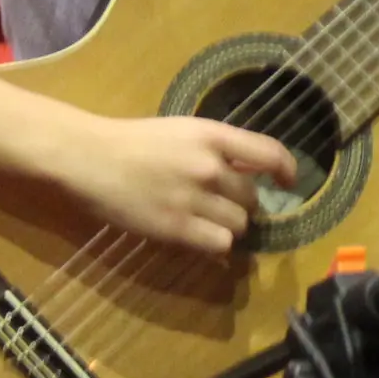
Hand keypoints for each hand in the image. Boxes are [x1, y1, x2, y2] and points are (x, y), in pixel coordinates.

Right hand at [55, 114, 300, 255]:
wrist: (90, 158)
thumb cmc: (132, 141)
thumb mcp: (181, 132)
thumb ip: (215, 149)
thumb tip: (249, 169)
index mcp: (212, 135)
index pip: (269, 153)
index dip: (286, 170)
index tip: (289, 182)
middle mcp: (210, 166)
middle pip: (252, 198)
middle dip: (242, 204)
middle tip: (220, 205)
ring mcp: (194, 198)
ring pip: (239, 224)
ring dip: (229, 227)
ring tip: (206, 222)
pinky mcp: (177, 228)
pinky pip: (220, 244)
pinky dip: (216, 245)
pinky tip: (201, 239)